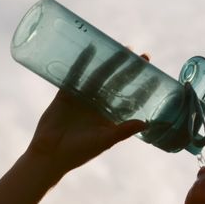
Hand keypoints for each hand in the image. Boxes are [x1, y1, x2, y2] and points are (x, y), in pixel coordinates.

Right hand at [24, 50, 151, 173]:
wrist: (50, 154)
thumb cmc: (78, 152)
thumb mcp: (104, 140)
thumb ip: (123, 131)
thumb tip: (146, 123)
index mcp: (109, 117)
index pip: (128, 98)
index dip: (141, 87)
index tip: (154, 75)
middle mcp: (97, 105)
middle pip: (116, 83)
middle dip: (128, 70)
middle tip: (142, 56)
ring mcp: (82, 98)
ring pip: (98, 76)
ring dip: (109, 62)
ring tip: (122, 49)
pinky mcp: (66, 94)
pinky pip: (75, 75)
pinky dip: (82, 62)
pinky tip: (89, 49)